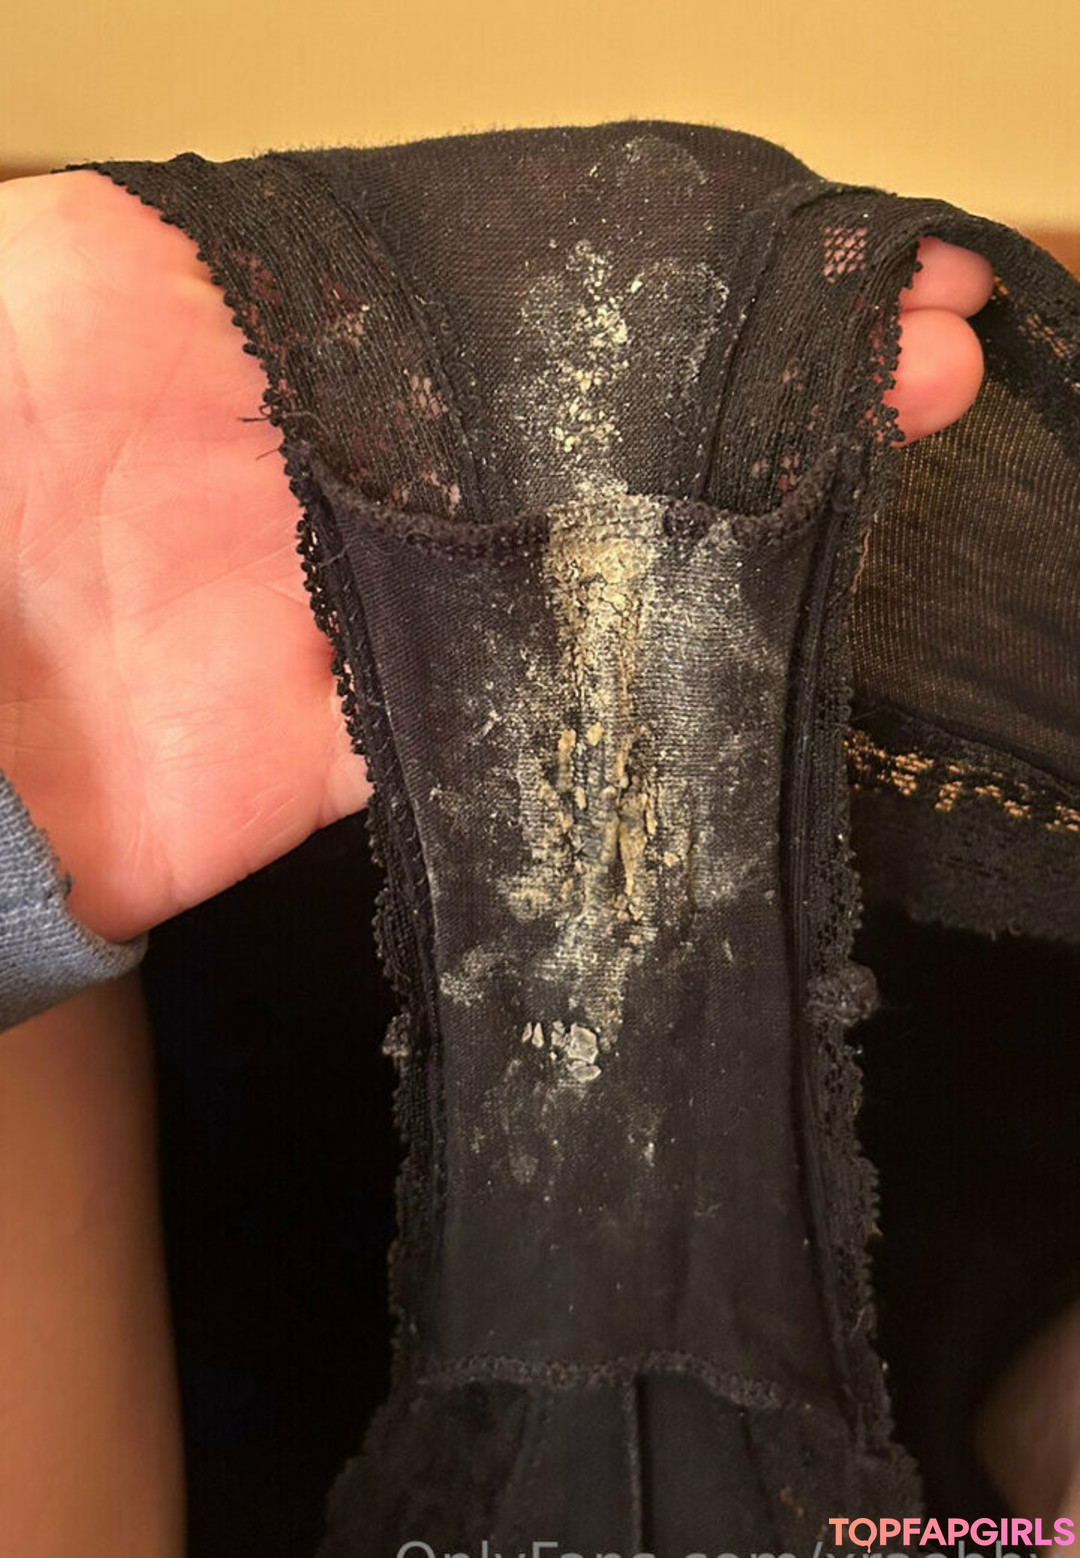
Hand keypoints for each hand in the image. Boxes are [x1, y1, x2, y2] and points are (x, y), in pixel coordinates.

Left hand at [0, 172, 992, 943]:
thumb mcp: (25, 294)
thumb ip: (138, 234)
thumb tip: (256, 193)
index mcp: (293, 341)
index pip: (512, 278)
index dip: (656, 255)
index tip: (795, 239)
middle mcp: (361, 460)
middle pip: (587, 405)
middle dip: (746, 370)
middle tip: (902, 341)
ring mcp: (381, 597)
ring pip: (593, 539)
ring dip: (736, 499)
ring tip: (885, 440)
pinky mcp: (383, 731)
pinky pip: (529, 693)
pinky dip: (636, 655)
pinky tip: (757, 602)